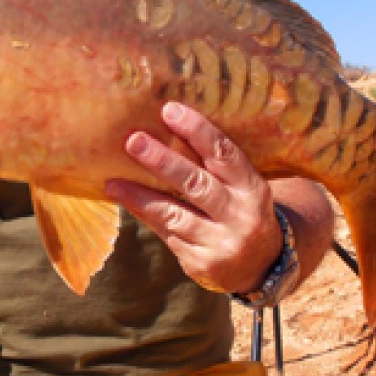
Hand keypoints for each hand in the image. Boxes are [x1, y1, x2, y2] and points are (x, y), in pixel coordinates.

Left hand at [105, 102, 281, 292]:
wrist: (262, 266)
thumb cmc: (241, 211)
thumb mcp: (242, 188)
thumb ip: (214, 166)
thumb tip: (165, 127)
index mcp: (253, 188)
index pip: (224, 153)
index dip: (197, 130)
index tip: (169, 110)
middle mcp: (241, 215)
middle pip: (196, 184)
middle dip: (162, 161)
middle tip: (134, 141)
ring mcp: (222, 243)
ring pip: (174, 214)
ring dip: (140, 196)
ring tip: (113, 183)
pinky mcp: (202, 263)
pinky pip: (167, 234)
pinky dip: (146, 215)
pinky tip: (128, 202)